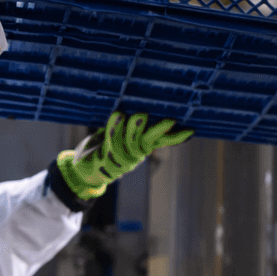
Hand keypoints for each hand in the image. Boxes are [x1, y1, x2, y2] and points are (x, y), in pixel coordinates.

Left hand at [56, 111, 193, 199]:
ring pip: (131, 140)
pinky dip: (114, 126)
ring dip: (132, 126)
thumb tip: (145, 106)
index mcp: (142, 147)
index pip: (162, 141)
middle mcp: (135, 154)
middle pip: (150, 140)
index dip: (175, 137)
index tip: (190, 130)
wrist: (87, 169)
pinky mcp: (108, 159)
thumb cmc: (105, 146)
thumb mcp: (120, 134)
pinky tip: (118, 114)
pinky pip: (112, 140)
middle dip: (159, 130)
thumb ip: (133, 124)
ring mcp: (122, 159)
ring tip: (135, 114)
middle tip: (168, 120)